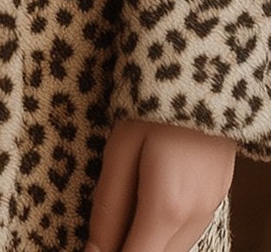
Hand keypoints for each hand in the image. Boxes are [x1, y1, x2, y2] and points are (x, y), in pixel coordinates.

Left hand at [85, 118, 235, 251]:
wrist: (200, 74)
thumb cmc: (153, 105)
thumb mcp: (119, 151)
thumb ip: (108, 207)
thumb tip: (94, 249)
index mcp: (166, 207)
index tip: (90, 247)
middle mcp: (194, 216)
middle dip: (126, 246)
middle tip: (104, 226)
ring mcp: (210, 207)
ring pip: (174, 248)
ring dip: (147, 239)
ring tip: (125, 206)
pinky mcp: (216, 196)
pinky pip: (187, 230)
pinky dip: (165, 228)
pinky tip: (148, 200)